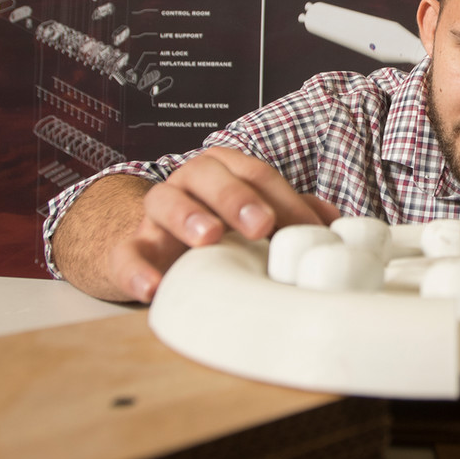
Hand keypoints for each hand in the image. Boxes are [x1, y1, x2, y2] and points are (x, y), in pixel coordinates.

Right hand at [56, 148, 339, 303]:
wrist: (145, 246)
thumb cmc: (211, 226)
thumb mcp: (250, 217)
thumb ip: (289, 213)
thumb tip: (333, 223)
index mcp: (222, 171)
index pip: (255, 174)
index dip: (283, 198)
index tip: (308, 229)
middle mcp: (187, 184)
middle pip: (208, 174)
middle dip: (237, 197)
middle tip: (261, 225)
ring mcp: (153, 215)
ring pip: (164, 200)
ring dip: (188, 216)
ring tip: (209, 238)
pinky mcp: (128, 248)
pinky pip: (126, 254)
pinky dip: (137, 270)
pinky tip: (153, 287)